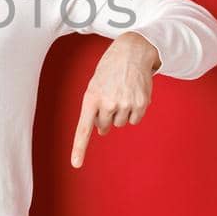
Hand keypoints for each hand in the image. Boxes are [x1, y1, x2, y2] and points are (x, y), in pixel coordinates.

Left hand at [71, 32, 159, 167]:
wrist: (132, 52)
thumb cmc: (110, 70)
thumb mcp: (95, 86)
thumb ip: (94, 109)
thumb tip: (102, 131)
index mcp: (91, 98)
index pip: (83, 128)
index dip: (79, 148)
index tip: (76, 164)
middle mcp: (107, 103)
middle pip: (104, 126)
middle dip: (105, 117)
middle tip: (110, 98)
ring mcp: (125, 104)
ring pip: (120, 123)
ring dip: (120, 112)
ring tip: (122, 92)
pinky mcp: (140, 104)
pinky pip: (134, 120)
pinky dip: (133, 112)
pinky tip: (132, 95)